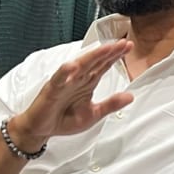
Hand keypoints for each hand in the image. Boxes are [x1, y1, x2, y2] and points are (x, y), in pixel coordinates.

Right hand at [8, 40, 134, 144]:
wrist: (42, 130)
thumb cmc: (64, 120)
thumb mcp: (93, 114)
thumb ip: (110, 105)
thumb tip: (130, 97)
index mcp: (88, 82)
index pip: (104, 65)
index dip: (116, 56)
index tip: (129, 46)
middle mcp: (78, 78)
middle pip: (95, 61)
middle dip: (109, 52)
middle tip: (122, 43)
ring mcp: (65, 82)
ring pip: (80, 66)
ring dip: (92, 57)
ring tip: (105, 49)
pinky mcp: (52, 89)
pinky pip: (59, 79)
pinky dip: (65, 72)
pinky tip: (73, 66)